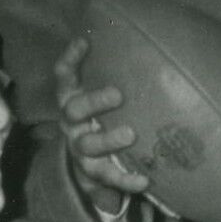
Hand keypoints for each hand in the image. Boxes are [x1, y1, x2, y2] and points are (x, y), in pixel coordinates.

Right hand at [54, 37, 148, 214]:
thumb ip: (114, 75)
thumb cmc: (102, 118)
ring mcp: (80, 148)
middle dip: (94, 102)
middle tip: (118, 95)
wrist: (89, 165)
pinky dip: (125, 179)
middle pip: (74, 110)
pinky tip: (144, 179)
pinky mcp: (92, 173)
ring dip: (108, 140)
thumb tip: (156, 42)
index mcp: (72, 99)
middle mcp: (71, 123)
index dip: (71, 59)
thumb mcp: (101, 96)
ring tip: (130, 133)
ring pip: (88, 144)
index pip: (64, 76)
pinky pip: (107, 176)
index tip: (85, 42)